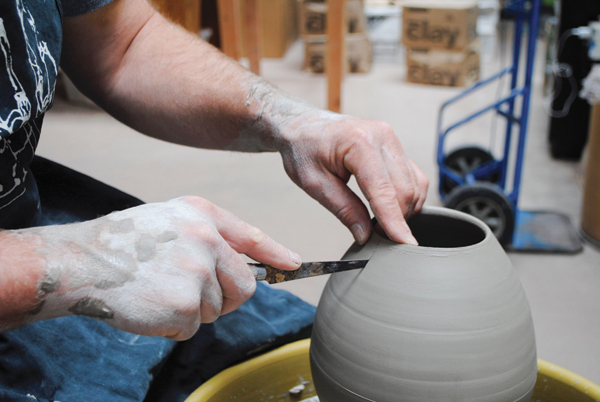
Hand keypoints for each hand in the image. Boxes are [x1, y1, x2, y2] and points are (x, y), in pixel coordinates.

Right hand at [28, 197, 300, 339]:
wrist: (80, 262)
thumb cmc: (123, 242)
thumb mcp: (170, 219)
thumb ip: (209, 234)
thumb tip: (248, 262)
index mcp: (203, 216)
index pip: (252, 237)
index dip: (276, 254)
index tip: (294, 264)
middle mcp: (206, 240)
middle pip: (244, 285)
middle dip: (226, 297)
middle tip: (192, 293)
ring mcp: (196, 272)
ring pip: (216, 309)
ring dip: (191, 310)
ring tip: (158, 290)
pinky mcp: (184, 304)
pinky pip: (191, 328)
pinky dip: (173, 326)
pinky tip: (150, 306)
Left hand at [277, 110, 428, 244]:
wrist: (302, 125)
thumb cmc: (302, 148)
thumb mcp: (313, 183)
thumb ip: (343, 209)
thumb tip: (366, 235)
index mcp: (360, 143)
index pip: (384, 191)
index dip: (395, 222)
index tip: (404, 245)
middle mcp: (383, 136)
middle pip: (405, 190)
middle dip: (397, 219)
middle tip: (377, 237)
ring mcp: (392, 139)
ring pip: (414, 185)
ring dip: (403, 209)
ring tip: (379, 222)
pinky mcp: (395, 145)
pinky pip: (413, 176)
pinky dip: (407, 196)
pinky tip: (389, 207)